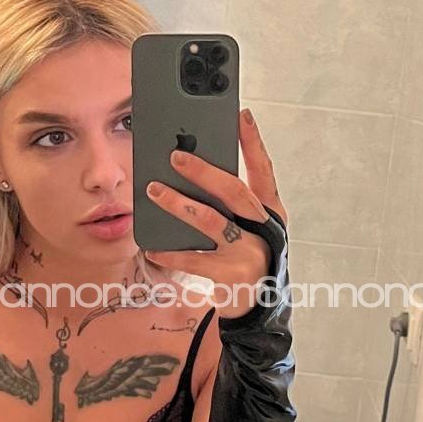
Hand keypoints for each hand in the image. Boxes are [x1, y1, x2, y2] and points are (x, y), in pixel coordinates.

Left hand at [144, 108, 287, 318]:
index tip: (241, 114)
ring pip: (211, 222)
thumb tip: (188, 172)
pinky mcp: (231, 276)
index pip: (264, 171)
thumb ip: (229, 205)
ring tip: (153, 190)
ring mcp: (249, 252)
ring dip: (179, 204)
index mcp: (271, 211)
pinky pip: (194, 260)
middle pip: (234, 192)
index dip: (253, 142)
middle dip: (204, 171)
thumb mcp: (248, 228)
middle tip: (174, 156)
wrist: (260, 307)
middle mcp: (265, 229)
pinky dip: (170, 253)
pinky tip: (151, 247)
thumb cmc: (247, 257)